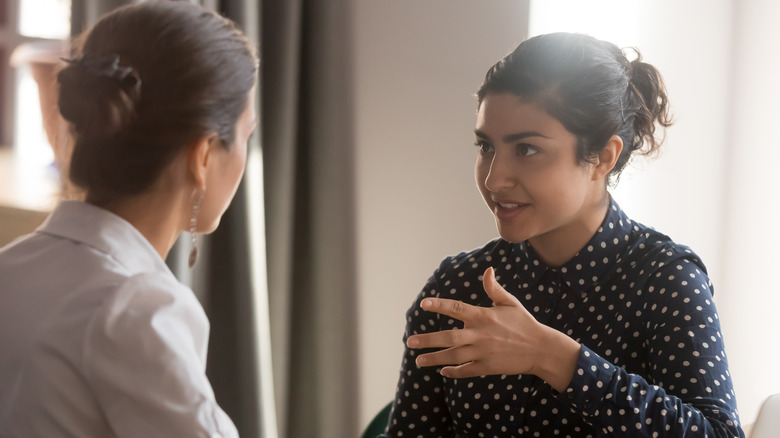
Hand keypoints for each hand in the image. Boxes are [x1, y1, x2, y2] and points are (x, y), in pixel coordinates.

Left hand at [406, 267, 579, 390]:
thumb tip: (488, 270)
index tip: (424, 304)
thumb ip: (494, 288)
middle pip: (449, 337)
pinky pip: (466, 370)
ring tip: (419, 360)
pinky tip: (443, 371)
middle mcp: (481, 335)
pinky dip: (454, 371)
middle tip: (410, 341)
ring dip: (435, 359)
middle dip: (428, 340)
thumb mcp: (510, 303)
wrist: (541, 349)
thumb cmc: (524, 323)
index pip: (457, 308)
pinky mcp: (487, 368)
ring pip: (454, 357)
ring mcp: (483, 353)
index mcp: (484, 316)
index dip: (439, 305)